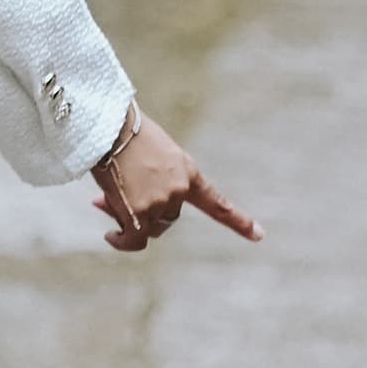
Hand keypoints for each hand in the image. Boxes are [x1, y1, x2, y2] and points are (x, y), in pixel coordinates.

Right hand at [88, 109, 260, 251]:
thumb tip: (128, 211)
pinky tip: (111, 236)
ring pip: (149, 227)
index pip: (217, 202)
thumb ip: (152, 180)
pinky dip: (122, 241)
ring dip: (130, 220)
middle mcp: (179, 190)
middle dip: (146, 213)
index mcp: (188, 171)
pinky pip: (134, 240)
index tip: (259, 235)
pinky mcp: (139, 212)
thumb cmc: (124, 133)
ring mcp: (160, 202)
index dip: (239, 221)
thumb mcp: (152, 153)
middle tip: (116, 200)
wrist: (109, 126)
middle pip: (168, 219)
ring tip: (106, 199)